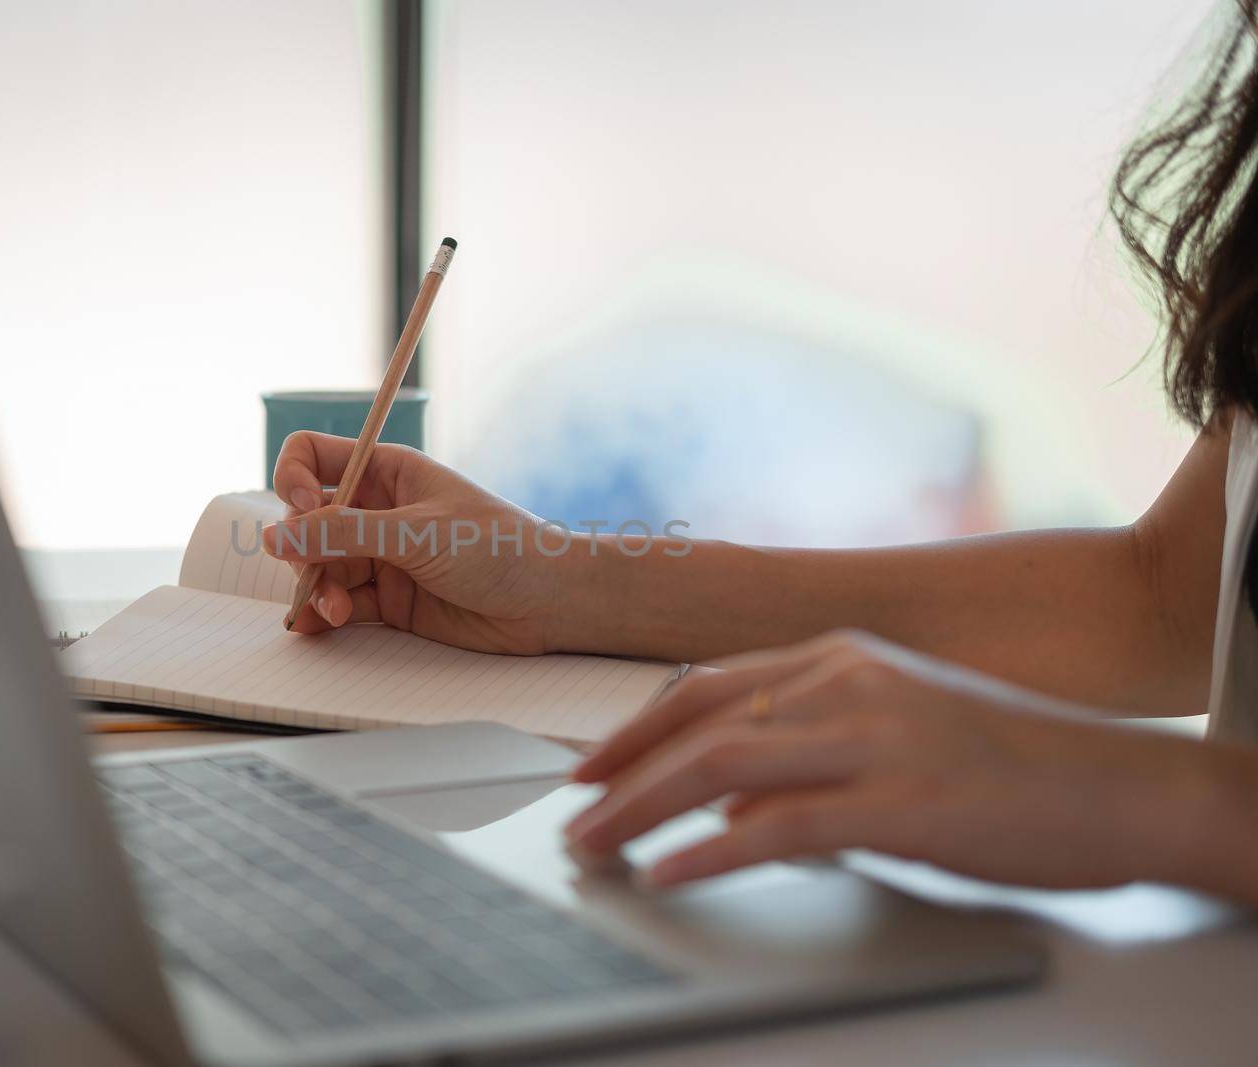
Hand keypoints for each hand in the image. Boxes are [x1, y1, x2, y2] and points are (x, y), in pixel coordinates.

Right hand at [262, 432, 565, 653]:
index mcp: (387, 472)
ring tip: (335, 614)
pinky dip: (323, 616)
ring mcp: (382, 556)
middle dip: (303, 551)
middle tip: (317, 580)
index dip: (292, 480)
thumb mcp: (418, 533)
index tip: (299, 511)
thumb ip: (345, 534)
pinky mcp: (389, 600)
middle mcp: (378, 511)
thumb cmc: (500, 548)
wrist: (550, 603)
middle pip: (306, 522)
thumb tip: (276, 536)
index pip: (312, 458)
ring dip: (315, 590)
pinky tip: (320, 627)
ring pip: (319, 567)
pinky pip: (339, 603)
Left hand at [566, 630, 1223, 892]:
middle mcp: (849, 682)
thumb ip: (814, 746)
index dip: (638, 727)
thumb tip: (732, 793)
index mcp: (843, 657)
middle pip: (700, 722)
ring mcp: (875, 737)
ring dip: (643, 809)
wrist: (1123, 785)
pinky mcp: (902, 802)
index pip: (709, 685)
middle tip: (573, 815)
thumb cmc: (1015, 762)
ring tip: (598, 846)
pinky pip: (779, 827)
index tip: (591, 765)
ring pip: (722, 765)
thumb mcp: (899, 727)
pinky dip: (712, 850)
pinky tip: (672, 871)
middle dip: (622, 772)